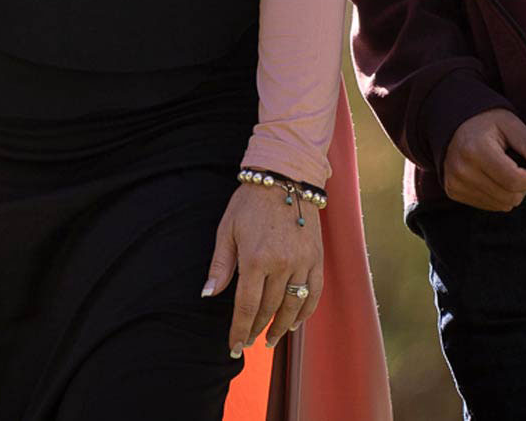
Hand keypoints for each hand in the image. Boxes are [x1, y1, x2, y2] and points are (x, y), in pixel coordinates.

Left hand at [205, 180, 324, 356]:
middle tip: (248, 342)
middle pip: (269, 309)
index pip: (246, 306)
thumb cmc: (249, 203)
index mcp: (255, 258)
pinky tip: (295, 323)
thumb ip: (220, 265)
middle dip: (256, 329)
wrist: (284, 178)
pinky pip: (313, 293)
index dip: (239, 329)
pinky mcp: (317, 259)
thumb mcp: (227, 229)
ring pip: (292, 305)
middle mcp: (282, 264)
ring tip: (269, 339)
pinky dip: (305, 312)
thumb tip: (208, 294)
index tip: (234, 346)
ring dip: (281, 327)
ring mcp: (303, 262)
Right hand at [440, 107, 525, 210]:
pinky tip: (493, 176)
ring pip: (503, 204)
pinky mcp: (453, 191)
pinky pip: (490, 205)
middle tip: (522, 165)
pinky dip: (499, 195)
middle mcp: (461, 169)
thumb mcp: (511, 125)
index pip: (515, 180)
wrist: (452, 123)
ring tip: (505, 169)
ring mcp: (455, 182)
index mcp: (475, 150)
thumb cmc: (485, 122)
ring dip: (513, 191)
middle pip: (511, 196)